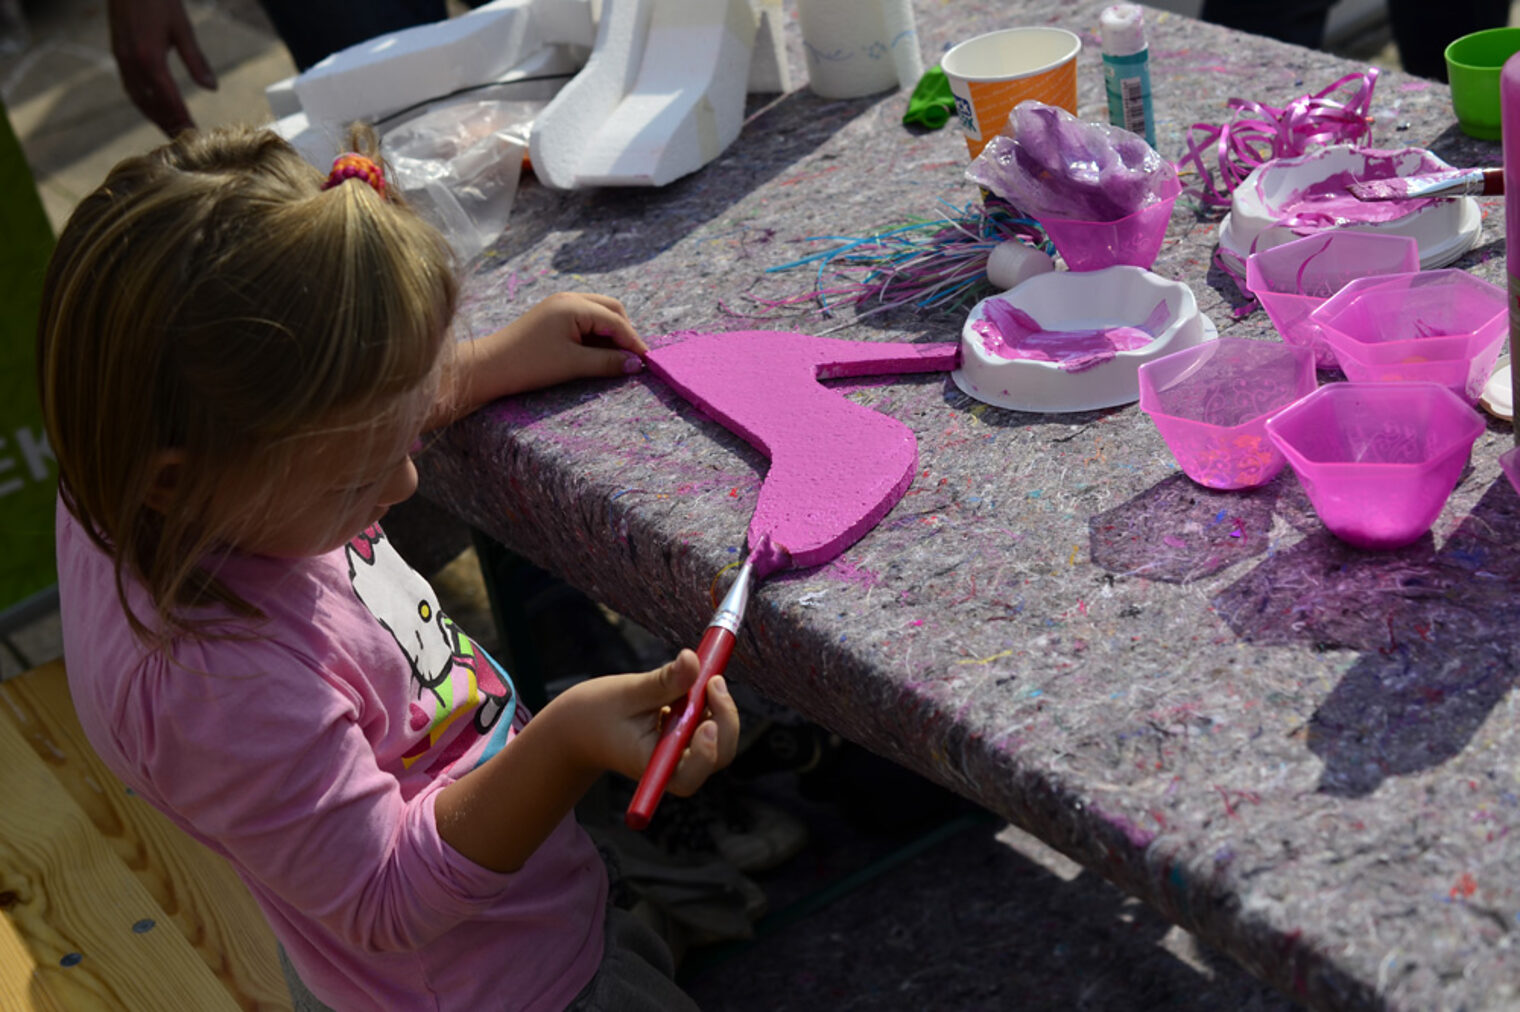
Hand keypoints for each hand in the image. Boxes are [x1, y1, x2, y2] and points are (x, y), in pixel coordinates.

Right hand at [107, 0, 216, 136]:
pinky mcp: (118, 53)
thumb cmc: (159, 0)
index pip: (168, 99)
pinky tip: (154, 107)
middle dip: (167, 123)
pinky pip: (130, 86)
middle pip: (150, 104)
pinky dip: (143, 101)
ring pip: (137, 97)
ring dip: (153, 116)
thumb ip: (196, 61)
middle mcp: (132, 62)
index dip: (181, 119)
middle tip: (183, 141)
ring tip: (170, 129)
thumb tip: (212, 88)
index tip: (194, 134)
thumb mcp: (183, 29)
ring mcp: (122, 58)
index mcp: (150, 58)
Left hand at [433, 291, 647, 425]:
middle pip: (611, 310)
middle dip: (625, 333)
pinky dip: (597, 334)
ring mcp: (560, 306)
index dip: (633, 342)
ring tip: (617, 359)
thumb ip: (608, 362)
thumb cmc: (529, 364)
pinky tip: (598, 353)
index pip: (616, 321)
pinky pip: (585, 320)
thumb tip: (637, 365)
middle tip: (633, 360)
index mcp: (574, 305)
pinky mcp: (553, 317)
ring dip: (612, 334)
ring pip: (599, 314)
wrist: (489, 367)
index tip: (647, 363)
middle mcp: (569, 299)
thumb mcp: (573, 364)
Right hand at [433, 650, 740, 871]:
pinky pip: (705, 726)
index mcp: (652, 764)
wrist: (569, 732)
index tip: (706, 708)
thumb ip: (659, 682)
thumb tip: (692, 662)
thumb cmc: (586, 717)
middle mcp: (670, 766)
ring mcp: (678, 755)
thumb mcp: (619, 695)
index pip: (696, 769)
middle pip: (717, 753)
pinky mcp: (680, 740)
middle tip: (711, 676)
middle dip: (724, 716)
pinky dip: (705, 702)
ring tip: (698, 673)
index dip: (711, 741)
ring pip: (716, 739)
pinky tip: (692, 678)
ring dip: (717, 705)